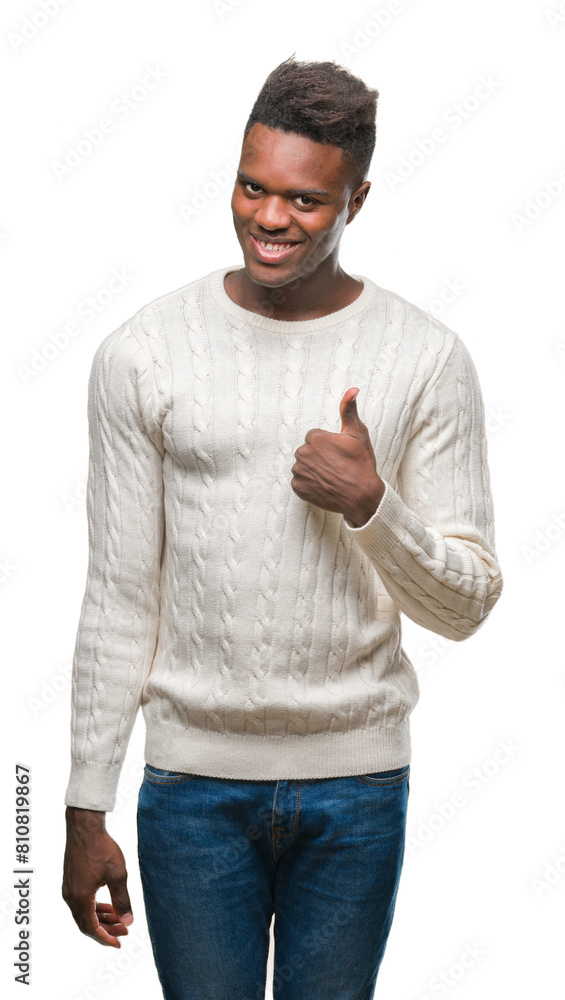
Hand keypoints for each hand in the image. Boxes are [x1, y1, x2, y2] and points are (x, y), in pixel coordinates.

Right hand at [62, 807, 132, 947]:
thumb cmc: (101, 849)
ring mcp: (69, 888)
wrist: (85, 827)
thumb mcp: (117, 875)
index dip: (105, 938)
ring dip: (101, 918)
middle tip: (124, 930)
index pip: (91, 929)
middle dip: (106, 929)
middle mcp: (70, 897)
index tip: (119, 943)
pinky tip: (109, 903)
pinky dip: (95, 907)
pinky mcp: (71, 881)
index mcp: (80, 898)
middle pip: (86, 923)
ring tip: (120, 918)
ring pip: (84, 913)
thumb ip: (122, 900)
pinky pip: (82, 902)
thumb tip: (128, 921)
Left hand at [291, 387, 384, 525]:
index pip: (315, 437)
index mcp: (314, 438)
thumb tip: (352, 389)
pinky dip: (310, 484)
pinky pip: (300, 482)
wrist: (362, 496)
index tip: (340, 454)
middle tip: (337, 466)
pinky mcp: (298, 488)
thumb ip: (349, 410)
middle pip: (308, 451)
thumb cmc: (361, 464)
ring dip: (313, 470)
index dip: (329, 445)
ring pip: (303, 466)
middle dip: (319, 456)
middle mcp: (302, 453)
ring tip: (331, 476)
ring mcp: (299, 472)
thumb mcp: (358, 434)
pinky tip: (324, 486)